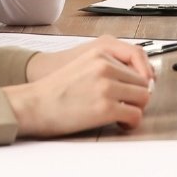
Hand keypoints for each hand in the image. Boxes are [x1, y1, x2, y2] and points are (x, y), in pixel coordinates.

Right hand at [7, 37, 154, 135]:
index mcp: (100, 52)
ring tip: (122, 115)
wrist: (32, 105)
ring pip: (143, 98)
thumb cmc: (53, 90)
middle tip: (126, 106)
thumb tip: (136, 79)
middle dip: (137, 96)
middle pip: (142, 82)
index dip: (140, 79)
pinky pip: (135, 115)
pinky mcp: (105, 108)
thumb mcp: (82, 64)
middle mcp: (105, 66)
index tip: (138, 89)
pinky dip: (131, 122)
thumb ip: (107, 66)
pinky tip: (120, 124)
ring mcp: (106, 87)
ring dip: (136, 109)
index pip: (138, 61)